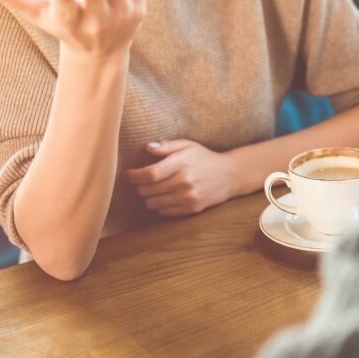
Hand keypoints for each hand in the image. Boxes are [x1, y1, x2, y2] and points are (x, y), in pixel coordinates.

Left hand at [125, 140, 241, 216]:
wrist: (230, 175)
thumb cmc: (205, 158)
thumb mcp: (188, 145)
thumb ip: (167, 146)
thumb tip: (147, 147)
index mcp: (181, 163)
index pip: (149, 174)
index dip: (134, 176)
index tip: (128, 174)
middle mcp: (184, 181)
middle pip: (148, 190)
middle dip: (139, 186)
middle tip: (141, 181)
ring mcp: (188, 197)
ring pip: (152, 203)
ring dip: (148, 197)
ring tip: (153, 189)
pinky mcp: (192, 209)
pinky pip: (164, 211)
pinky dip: (160, 205)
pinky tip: (166, 197)